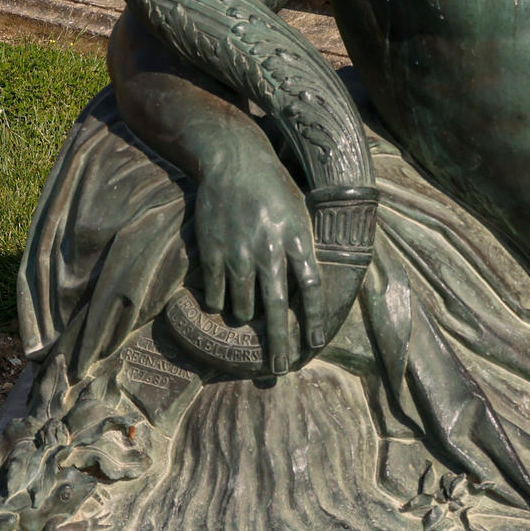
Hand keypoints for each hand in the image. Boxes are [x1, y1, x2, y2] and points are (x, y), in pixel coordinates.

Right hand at [186, 153, 322, 372]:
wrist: (235, 162)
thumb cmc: (274, 187)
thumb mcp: (300, 212)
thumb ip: (303, 248)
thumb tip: (306, 288)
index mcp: (297, 239)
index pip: (311, 289)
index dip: (314, 319)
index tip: (315, 343)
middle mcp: (270, 250)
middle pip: (277, 308)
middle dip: (278, 343)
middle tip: (278, 368)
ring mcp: (240, 253)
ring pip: (243, 307)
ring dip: (246, 318)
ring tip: (248, 318)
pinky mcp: (214, 252)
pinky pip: (217, 295)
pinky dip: (220, 304)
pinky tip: (222, 302)